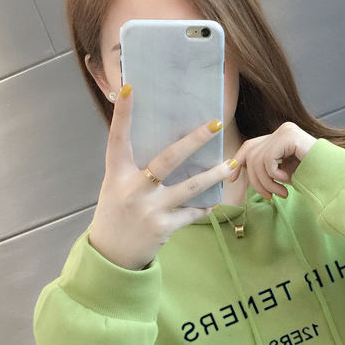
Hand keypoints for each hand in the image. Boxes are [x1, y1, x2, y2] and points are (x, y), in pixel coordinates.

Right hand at [88, 85, 234, 269]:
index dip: (123, 114)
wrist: (111, 255)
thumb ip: (134, 166)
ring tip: (232, 164)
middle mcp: (133, 189)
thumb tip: (162, 141)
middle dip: (194, 140)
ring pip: (189, 187)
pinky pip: (191, 213)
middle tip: (215, 124)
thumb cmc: (117, 213)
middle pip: (168, 159)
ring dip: (214, 176)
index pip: (118, 138)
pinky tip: (215, 201)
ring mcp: (150, 209)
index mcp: (116, 174)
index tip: (131, 88)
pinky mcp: (163, 228)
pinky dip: (204, 207)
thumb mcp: (115, 186)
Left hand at [230, 122, 316, 199]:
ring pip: (257, 160)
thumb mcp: (284, 174)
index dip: (238, 163)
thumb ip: (266, 170)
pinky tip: (288, 181)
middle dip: (256, 181)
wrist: (334, 176)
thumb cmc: (312, 177)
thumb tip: (238, 173)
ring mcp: (285, 131)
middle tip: (269, 197)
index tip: (234, 180)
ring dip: (267, 183)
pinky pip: (268, 160)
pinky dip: (274, 176)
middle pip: (251, 156)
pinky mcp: (289, 137)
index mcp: (278, 138)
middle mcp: (280, 131)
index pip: (250, 146)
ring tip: (281, 193)